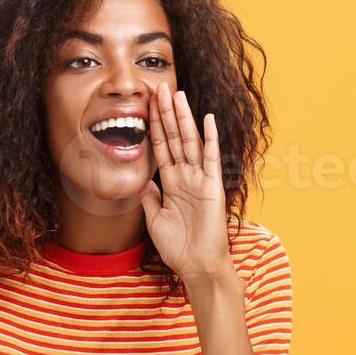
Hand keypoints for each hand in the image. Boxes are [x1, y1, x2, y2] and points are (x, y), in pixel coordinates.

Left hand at [140, 90, 233, 283]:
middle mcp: (186, 177)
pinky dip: (209, 138)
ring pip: (189, 142)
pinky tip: (207, 119)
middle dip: (166, 113)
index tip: (146, 105)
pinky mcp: (212, 187)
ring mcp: (200, 180)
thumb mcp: (156, 220)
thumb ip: (150, 199)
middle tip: (160, 88)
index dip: (153, 126)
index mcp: (172, 184)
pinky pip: (210, 158)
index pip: (160, 148)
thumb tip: (144, 181)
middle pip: (174, 138)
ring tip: (177, 94)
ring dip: (183, 118)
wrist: (198, 266)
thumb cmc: (179, 248)